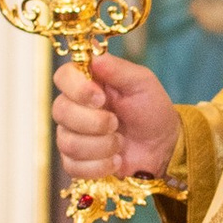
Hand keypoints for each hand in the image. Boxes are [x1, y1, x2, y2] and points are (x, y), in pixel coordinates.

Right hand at [53, 52, 179, 185]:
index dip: (77, 88)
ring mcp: (72, 135)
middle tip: (116, 123)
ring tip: (120, 142)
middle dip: (94, 122)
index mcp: (87, 82)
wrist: (162, 146)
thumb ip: (118, 69)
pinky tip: (116, 160)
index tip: (100, 98)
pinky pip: (73, 166)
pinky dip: (99, 166)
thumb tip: (94, 56)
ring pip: (67, 142)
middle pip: (60, 111)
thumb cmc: (151, 109)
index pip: (62, 77)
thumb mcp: (142, 83)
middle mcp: (74, 106)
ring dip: (101, 146)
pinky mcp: (75, 161)